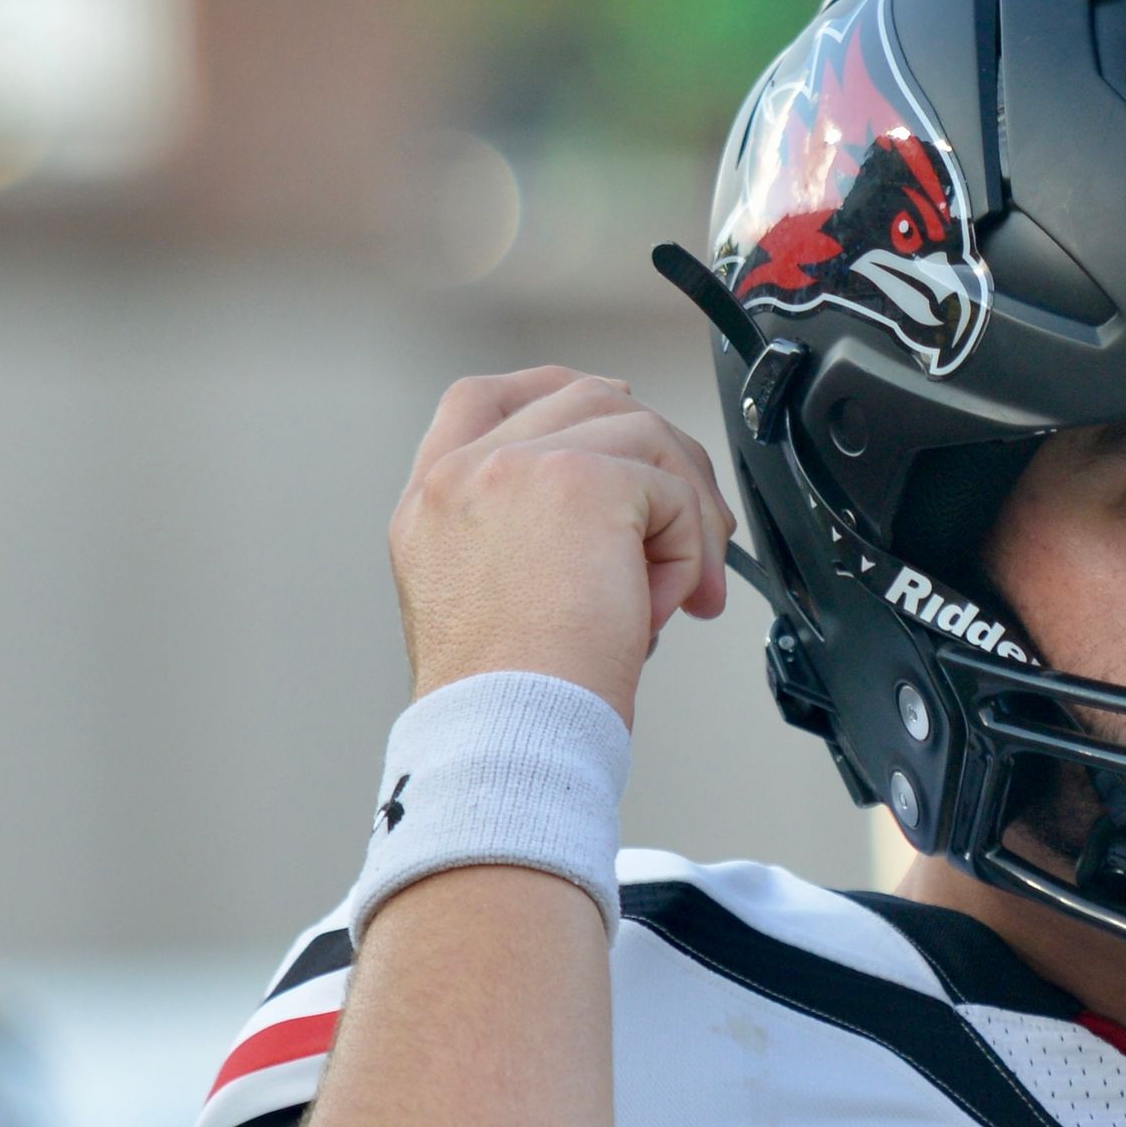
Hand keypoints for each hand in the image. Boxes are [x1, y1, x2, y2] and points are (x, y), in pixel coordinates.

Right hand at [388, 367, 736, 717]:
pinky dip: (691, 552)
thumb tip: (633, 517)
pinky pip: (673, 491)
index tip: (618, 407)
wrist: (507, 735)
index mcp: (432, 502)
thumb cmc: (510, 705)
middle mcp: (461, 473)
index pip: (482, 400)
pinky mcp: (581, 480)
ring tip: (678, 592)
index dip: (556, 391)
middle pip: (585, 401)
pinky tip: (666, 607)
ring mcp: (516, 466)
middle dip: (657, 458)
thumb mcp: (497, 606)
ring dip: (685, 514)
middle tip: (693, 536)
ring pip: (643, 436)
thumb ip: (534, 542)